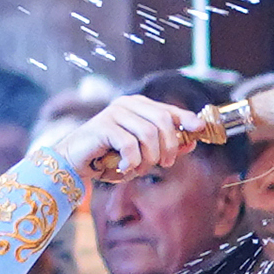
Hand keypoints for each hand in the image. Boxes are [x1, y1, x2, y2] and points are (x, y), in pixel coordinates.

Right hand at [55, 96, 205, 182]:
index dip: (187, 119)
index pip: (169, 110)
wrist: (74, 162)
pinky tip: (123, 168)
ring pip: (148, 134)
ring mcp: (114, 113)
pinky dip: (131, 161)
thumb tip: (190, 142)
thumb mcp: (141, 154)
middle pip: (163, 120)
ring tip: (138, 168)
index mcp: (138, 106)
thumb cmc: (108, 158)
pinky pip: (130, 144)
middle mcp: (127, 104)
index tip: (200, 130)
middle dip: (169, 146)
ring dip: (149, 158)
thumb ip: (164, 146)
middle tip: (165, 164)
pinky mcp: (103, 126)